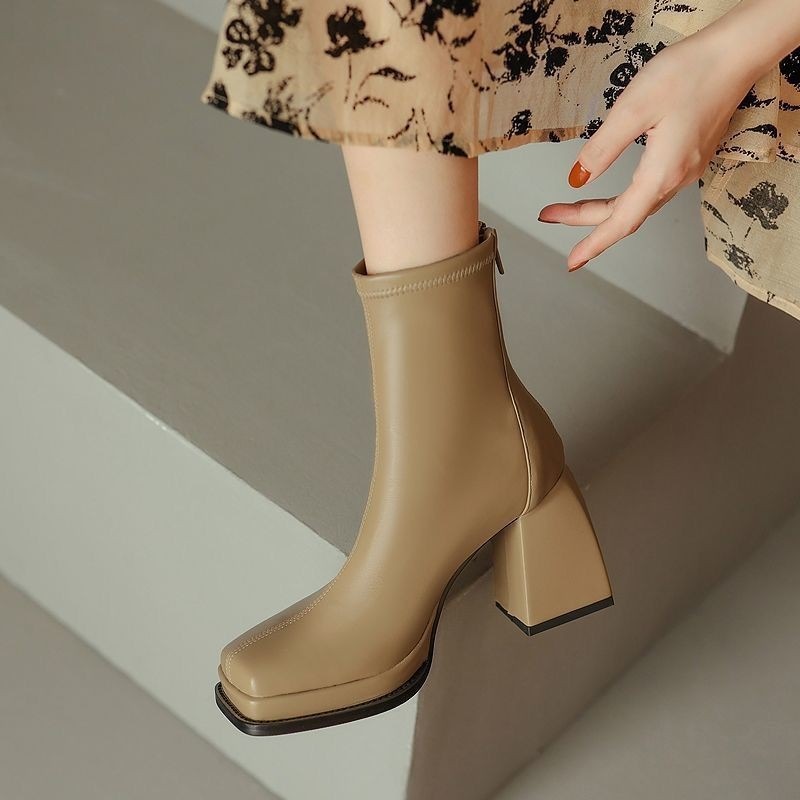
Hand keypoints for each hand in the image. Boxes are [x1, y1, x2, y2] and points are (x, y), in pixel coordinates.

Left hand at [537, 31, 759, 271]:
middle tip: (549, 214)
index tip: (572, 262)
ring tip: (568, 206)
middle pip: (624, 214)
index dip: (594, 244)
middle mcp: (677, 178)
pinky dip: (623, 198)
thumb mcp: (634, 108)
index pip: (621, 221)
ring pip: (636, 203)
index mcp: (662, 172)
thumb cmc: (689, 73)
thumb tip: (577, 179)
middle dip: (583, 218)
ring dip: (600, 209)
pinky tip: (608, 192)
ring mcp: (686, 169)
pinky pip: (650, 190)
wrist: (737, 53)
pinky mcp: (689, 157)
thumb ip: (602, 148)